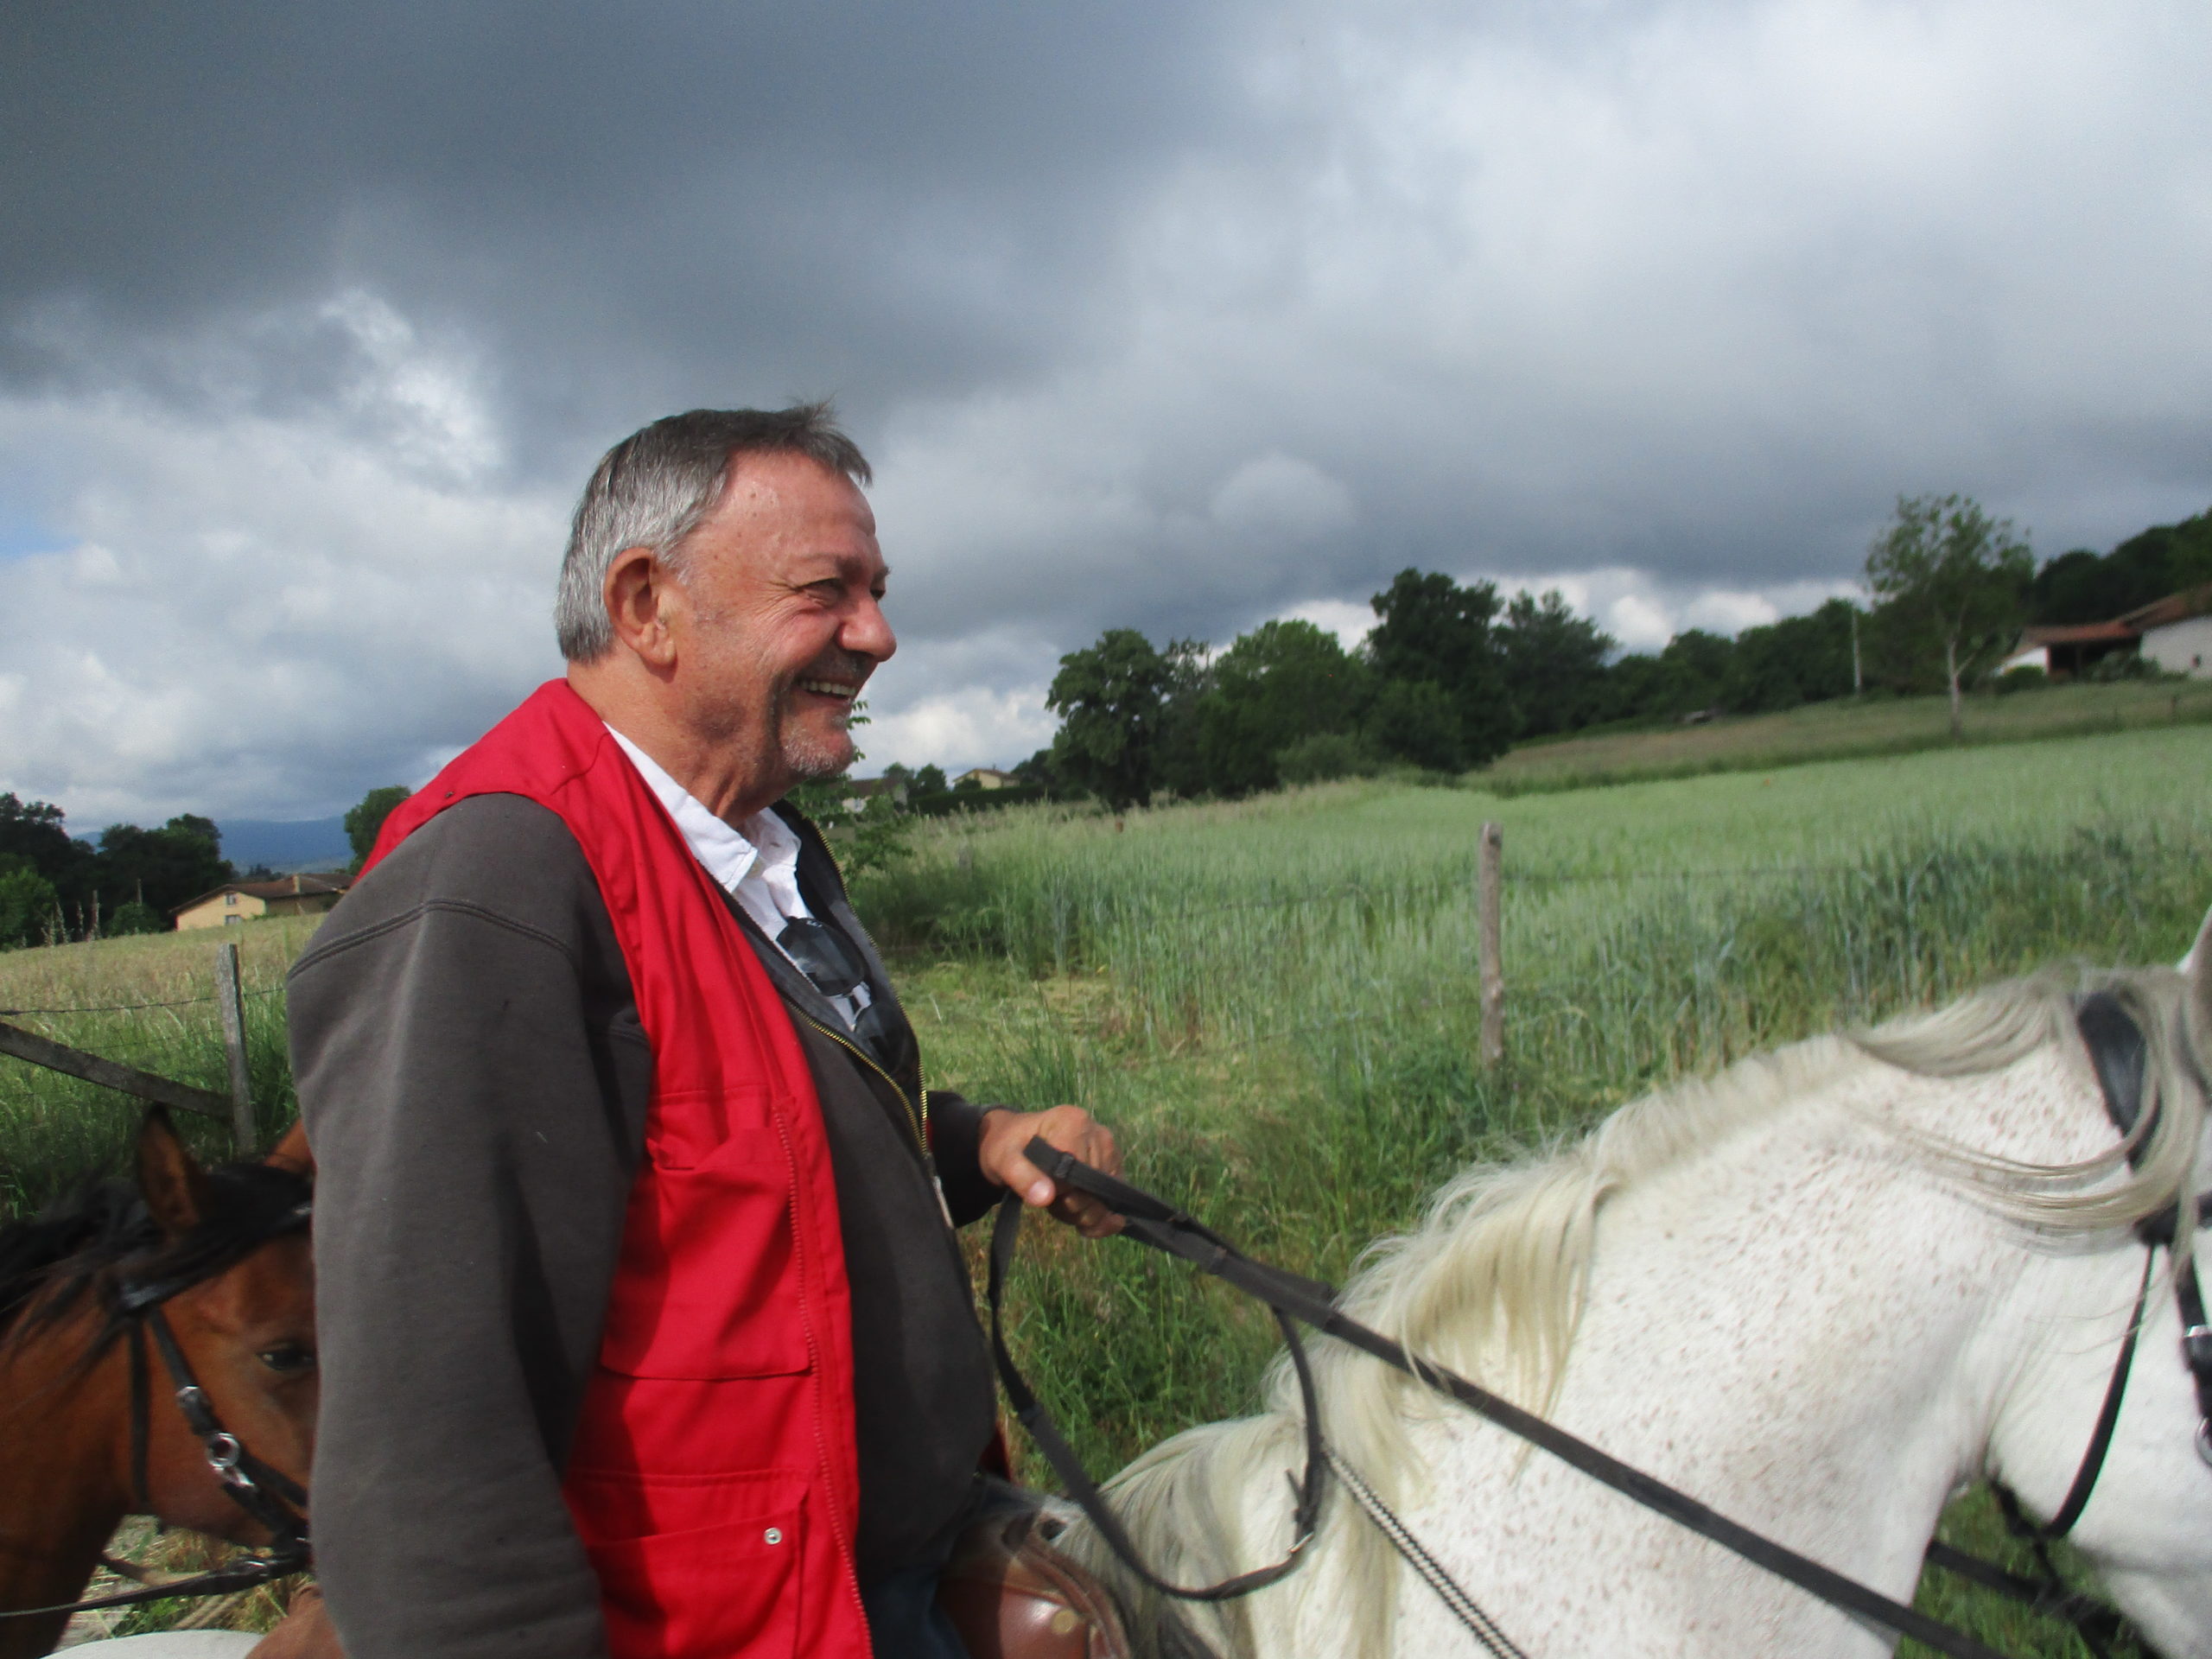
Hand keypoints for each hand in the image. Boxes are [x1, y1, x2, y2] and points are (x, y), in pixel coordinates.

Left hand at [976, 1105, 1123, 1237]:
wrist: (1016, 1144)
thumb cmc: (1009, 1147)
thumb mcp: (1004, 1160)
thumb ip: (1022, 1176)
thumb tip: (1046, 1197)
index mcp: (1073, 1122)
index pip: (1077, 1172)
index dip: (1060, 1191)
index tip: (1042, 1190)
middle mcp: (1099, 1133)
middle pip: (1094, 1189)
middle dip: (1071, 1207)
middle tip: (1048, 1199)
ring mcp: (1110, 1151)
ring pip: (1105, 1201)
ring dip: (1081, 1214)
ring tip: (1059, 1202)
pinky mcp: (1114, 1168)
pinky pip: (1113, 1202)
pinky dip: (1097, 1219)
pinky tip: (1080, 1220)